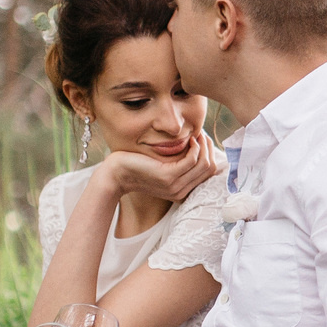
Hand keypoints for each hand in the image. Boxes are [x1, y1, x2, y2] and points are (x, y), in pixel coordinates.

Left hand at [103, 132, 221, 202]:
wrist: (116, 174)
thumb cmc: (137, 166)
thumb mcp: (162, 167)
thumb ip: (178, 163)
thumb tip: (197, 147)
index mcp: (181, 192)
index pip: (208, 174)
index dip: (209, 154)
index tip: (203, 140)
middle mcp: (181, 192)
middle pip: (210, 169)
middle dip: (209, 148)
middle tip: (202, 135)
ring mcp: (175, 186)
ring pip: (204, 164)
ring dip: (204, 145)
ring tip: (197, 134)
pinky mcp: (168, 176)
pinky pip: (192, 160)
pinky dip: (195, 147)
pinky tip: (189, 138)